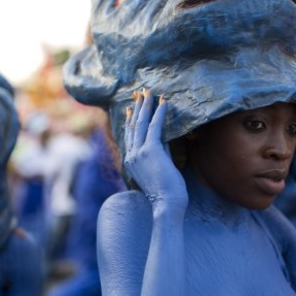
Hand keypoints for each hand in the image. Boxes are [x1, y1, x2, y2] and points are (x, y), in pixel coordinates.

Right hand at [124, 89, 187, 208]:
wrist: (166, 203)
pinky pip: (155, 126)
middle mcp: (131, 155)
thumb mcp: (159, 168)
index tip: (131, 108)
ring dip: (146, 106)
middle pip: (133, 126)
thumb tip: (162, 137)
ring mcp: (139, 152)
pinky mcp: (150, 150)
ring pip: (141, 123)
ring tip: (149, 92)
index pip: (129, 136)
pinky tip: (163, 102)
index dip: (131, 120)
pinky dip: (159, 113)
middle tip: (140, 93)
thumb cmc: (166, 192)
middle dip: (137, 108)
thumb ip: (159, 152)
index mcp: (130, 161)